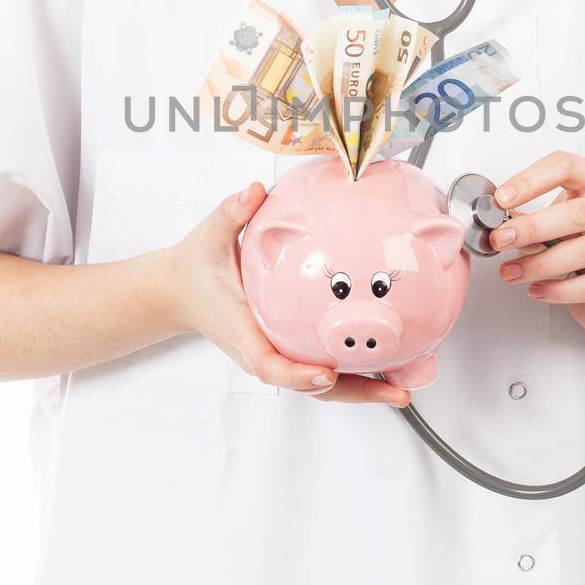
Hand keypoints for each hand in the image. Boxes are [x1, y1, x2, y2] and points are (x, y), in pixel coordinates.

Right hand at [165, 182, 411, 405]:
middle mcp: (262, 351)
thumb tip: (254, 191)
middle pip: (308, 385)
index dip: (297, 375)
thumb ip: (232, 213)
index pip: (268, 364)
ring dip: (362, 389)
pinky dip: (355, 370)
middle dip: (352, 393)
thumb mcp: (210, 237)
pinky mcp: (287, 350)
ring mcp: (276, 354)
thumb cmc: (197, 269)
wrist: (179, 291)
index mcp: (243, 331)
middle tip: (393, 392)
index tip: (325, 374)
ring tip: (404, 386)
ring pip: (321, 384)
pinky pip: (322, 366)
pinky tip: (391, 363)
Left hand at [487, 151, 584, 335]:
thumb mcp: (559, 223)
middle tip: (501, 240)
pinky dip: (561, 290)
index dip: (530, 180)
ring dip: (541, 264)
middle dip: (532, 228)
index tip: (501, 200)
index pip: (566, 167)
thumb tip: (498, 224)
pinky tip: (539, 290)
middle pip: (578, 212)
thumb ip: (531, 219)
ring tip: (513, 272)